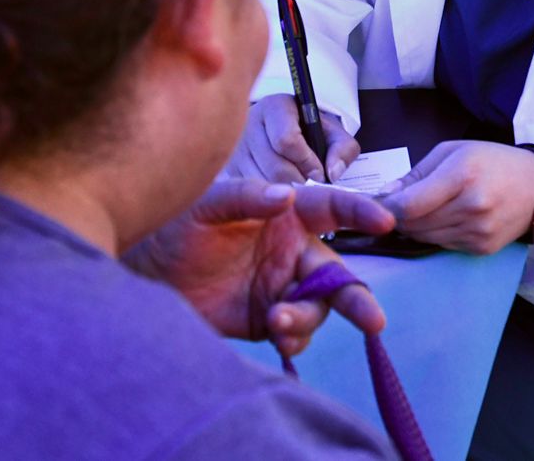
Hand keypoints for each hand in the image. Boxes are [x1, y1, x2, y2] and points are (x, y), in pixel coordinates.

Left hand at [124, 178, 393, 357]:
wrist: (147, 272)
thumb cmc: (179, 225)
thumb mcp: (208, 203)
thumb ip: (246, 197)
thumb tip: (286, 195)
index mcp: (287, 215)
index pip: (332, 209)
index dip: (360, 212)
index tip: (386, 220)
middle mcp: (292, 252)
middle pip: (336, 274)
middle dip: (357, 298)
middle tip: (374, 320)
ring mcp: (283, 288)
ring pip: (317, 308)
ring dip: (307, 319)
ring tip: (279, 322)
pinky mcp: (267, 320)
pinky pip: (295, 334)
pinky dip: (294, 339)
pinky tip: (278, 337)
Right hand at [230, 93, 360, 182]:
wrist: (278, 134)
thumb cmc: (307, 134)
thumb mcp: (331, 133)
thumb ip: (343, 149)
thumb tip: (332, 173)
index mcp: (275, 107)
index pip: (287, 140)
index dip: (307, 161)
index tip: (318, 171)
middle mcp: (248, 123)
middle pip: (275, 168)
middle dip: (298, 182)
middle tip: (306, 183)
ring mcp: (233, 147)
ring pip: (260, 185)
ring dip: (282, 194)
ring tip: (291, 186)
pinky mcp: (224, 169)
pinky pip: (246, 195)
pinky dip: (264, 201)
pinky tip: (273, 195)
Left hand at [378, 141, 533, 254]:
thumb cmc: (491, 161)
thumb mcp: (452, 151)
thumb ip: (417, 174)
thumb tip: (385, 196)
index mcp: (461, 175)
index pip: (409, 205)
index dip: (385, 209)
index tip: (373, 205)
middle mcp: (470, 207)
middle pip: (413, 225)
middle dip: (396, 218)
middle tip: (390, 209)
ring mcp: (478, 231)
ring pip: (425, 238)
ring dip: (414, 228)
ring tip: (416, 212)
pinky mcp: (482, 249)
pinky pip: (443, 246)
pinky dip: (434, 235)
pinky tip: (441, 220)